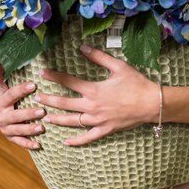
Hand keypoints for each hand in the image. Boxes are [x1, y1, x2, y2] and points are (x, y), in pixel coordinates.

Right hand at [0, 62, 45, 149]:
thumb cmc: (1, 93)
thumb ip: (1, 72)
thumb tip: (3, 59)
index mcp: (0, 101)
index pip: (11, 95)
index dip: (21, 90)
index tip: (34, 84)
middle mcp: (2, 116)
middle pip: (15, 116)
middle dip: (28, 114)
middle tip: (42, 111)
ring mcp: (5, 128)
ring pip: (18, 130)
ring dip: (29, 130)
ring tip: (42, 128)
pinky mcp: (10, 137)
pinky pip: (18, 142)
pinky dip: (28, 144)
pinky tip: (39, 145)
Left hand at [34, 44, 157, 146]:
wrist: (151, 103)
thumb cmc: (136, 83)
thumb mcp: (118, 66)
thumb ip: (99, 57)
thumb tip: (83, 47)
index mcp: (93, 90)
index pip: (68, 82)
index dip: (54, 76)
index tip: (43, 73)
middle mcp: (91, 107)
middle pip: (64, 104)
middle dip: (49, 100)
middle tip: (37, 98)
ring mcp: (97, 120)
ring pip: (72, 122)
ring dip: (57, 119)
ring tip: (46, 117)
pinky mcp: (105, 130)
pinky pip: (87, 138)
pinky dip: (76, 141)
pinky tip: (66, 141)